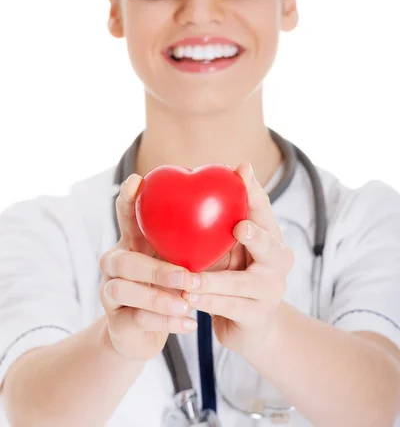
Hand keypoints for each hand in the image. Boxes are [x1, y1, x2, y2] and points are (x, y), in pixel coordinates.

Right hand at [99, 174, 198, 360]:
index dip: (128, 198)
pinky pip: (137, 319)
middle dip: (155, 268)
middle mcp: (115, 263)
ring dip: (158, 297)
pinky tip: (190, 324)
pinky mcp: (117, 321)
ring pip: (124, 290)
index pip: (126, 215)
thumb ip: (191, 238)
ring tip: (187, 304)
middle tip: (186, 277)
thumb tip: (234, 212)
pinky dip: (166, 322)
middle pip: (124, 259)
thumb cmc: (166, 285)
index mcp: (132, 242)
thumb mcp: (177, 259)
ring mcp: (111, 292)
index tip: (137, 180)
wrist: (142, 332)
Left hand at [182, 162, 293, 360]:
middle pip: (270, 246)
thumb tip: (183, 186)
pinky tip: (189, 300)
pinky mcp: (258, 316)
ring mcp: (271, 291)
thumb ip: (214, 224)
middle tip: (239, 227)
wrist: (250, 325)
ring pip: (244, 283)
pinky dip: (209, 303)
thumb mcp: (225, 247)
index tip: (242, 169)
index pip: (263, 210)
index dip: (254, 190)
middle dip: (256, 236)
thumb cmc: (230, 275)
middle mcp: (278, 261)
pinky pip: (231, 307)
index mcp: (270, 237)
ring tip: (190, 279)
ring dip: (215, 281)